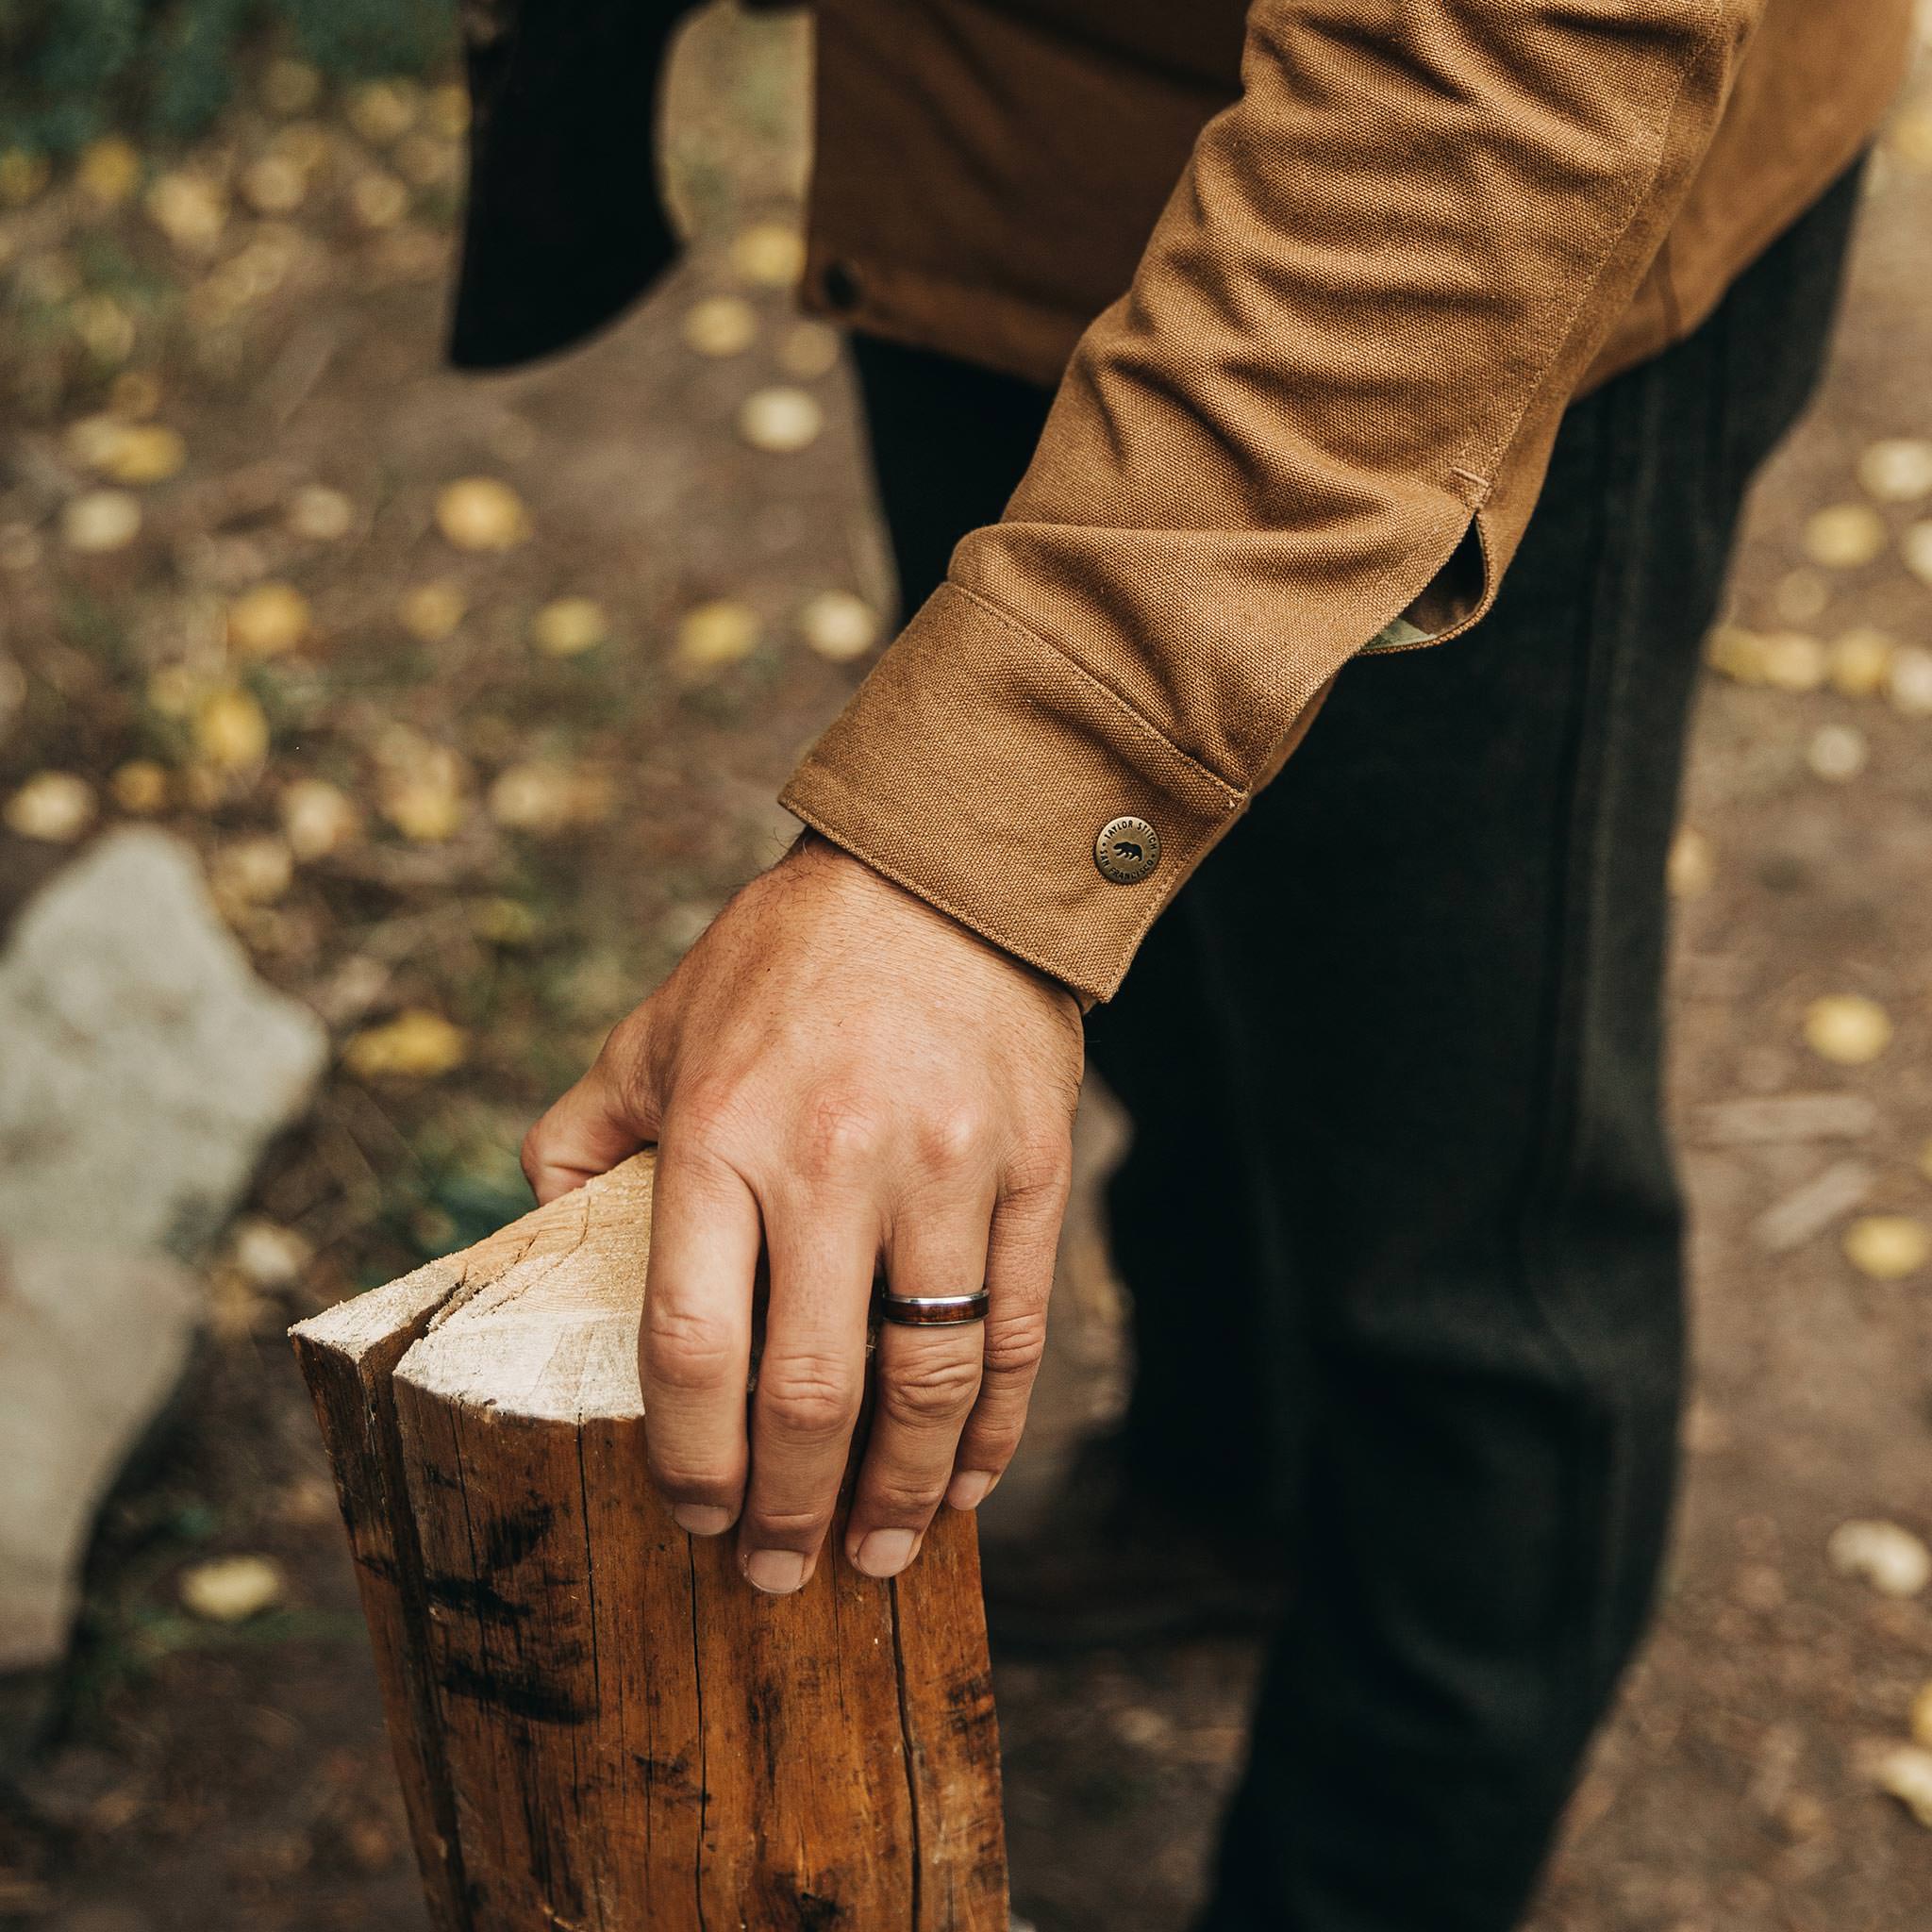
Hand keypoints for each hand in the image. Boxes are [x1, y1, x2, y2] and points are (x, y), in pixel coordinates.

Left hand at [522, 834, 1083, 1592]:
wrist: (941, 878)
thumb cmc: (783, 960)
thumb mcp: (656, 1027)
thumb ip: (583, 1132)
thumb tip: (541, 1226)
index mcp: (721, 1137)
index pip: (693, 1347)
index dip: (692, 1460)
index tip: (698, 1515)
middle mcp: (831, 1164)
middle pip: (812, 1391)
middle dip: (793, 1510)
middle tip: (782, 1573)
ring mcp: (942, 1170)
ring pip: (927, 1380)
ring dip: (900, 1493)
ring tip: (878, 1556)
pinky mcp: (1028, 1171)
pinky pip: (1012, 1330)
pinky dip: (990, 1426)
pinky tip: (964, 1482)